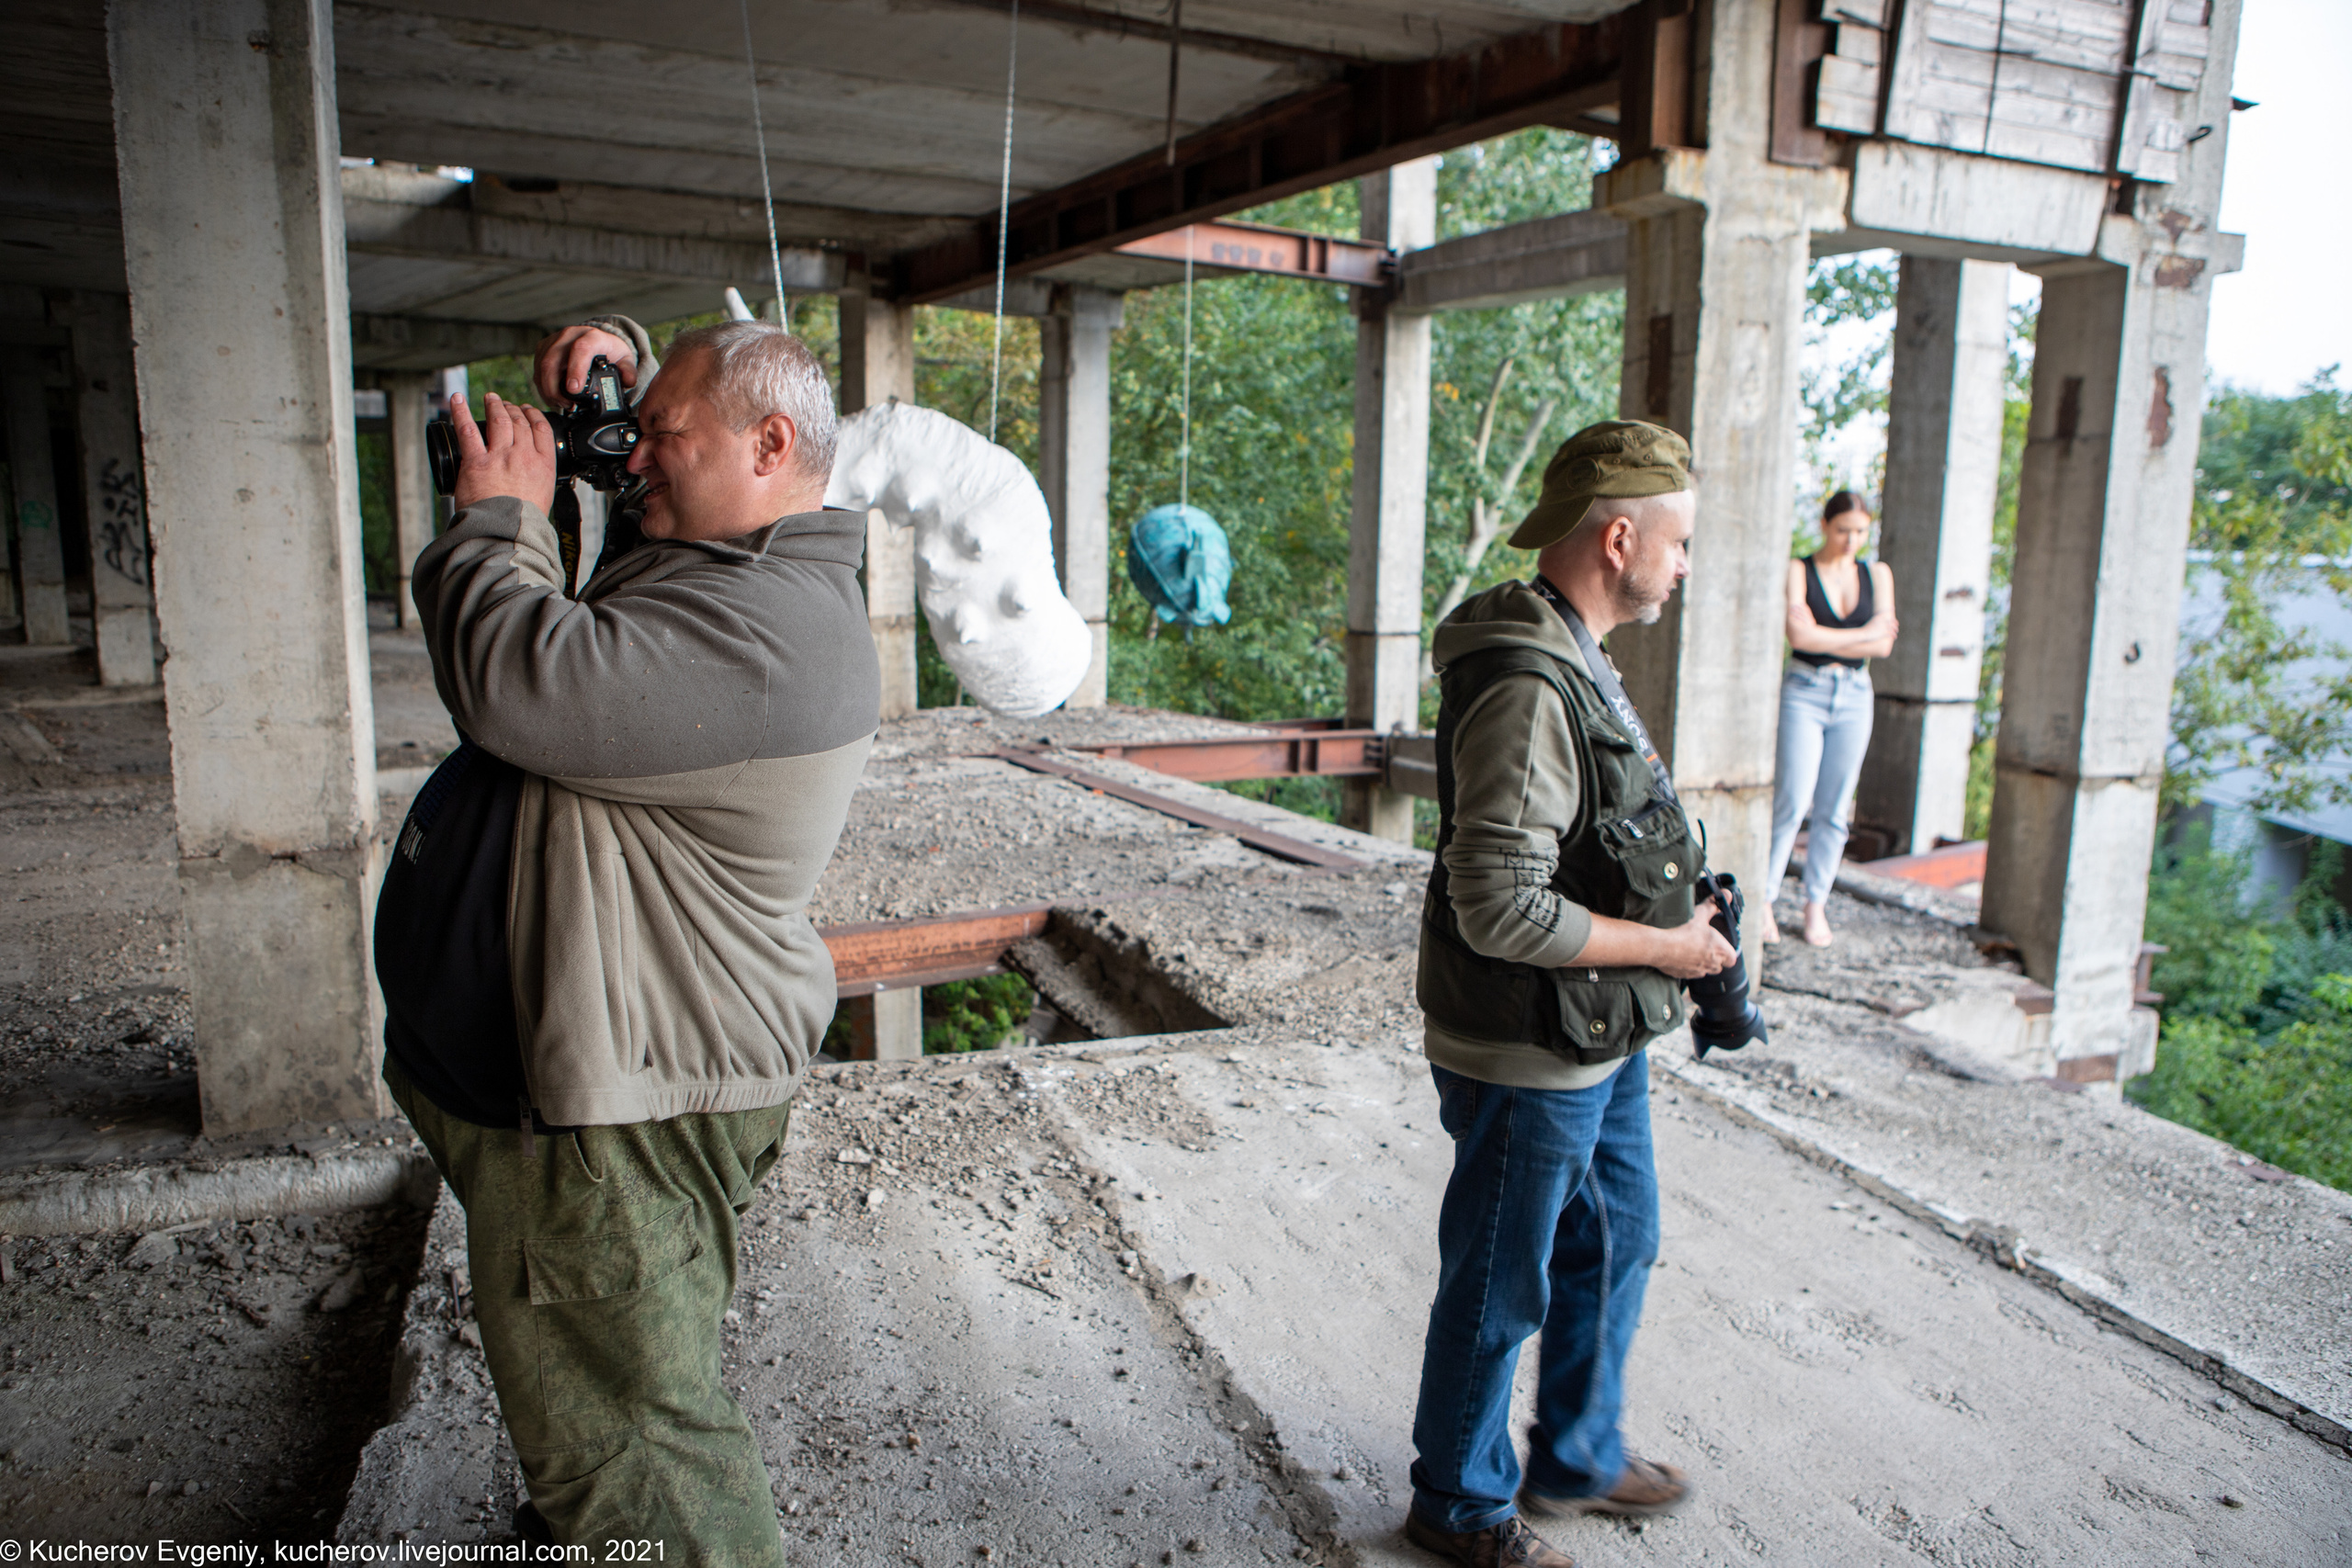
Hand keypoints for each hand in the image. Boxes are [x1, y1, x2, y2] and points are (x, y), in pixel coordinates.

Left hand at [449, 392, 556, 514]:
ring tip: (490, 398)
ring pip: (499, 420)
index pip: (541, 430)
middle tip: (507, 405)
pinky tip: (457, 399)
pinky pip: (467, 429)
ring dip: (494, 406)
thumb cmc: (523, 524)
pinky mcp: (476, 461)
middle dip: (513, 409)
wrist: (506, 533)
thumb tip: (534, 483)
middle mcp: (523, 456)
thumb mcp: (543, 500)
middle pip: (520, 423)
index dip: (533, 416)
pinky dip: (461, 411)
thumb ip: (538, 483)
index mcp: (543, 466)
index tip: (528, 411)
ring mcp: (499, 456)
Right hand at [533, 324, 637, 405]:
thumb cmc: (609, 351)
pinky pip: (537, 369)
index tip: (574, 390)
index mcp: (592, 336)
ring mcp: (554, 340)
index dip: (575, 369)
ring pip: (542, 366)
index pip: (580, 349)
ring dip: (548, 390)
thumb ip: (628, 371)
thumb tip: (628, 381)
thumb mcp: (624, 359)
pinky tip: (554, 397)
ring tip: (561, 404)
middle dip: (555, 388)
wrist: (596, 340)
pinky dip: (543, 387)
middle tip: (567, 405)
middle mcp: (569, 335)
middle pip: (553, 360)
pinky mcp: (543, 348)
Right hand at [1653, 905, 1736, 980]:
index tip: (1719, 945)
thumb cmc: (1684, 931)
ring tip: (1691, 951)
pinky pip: (1690, 973)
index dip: (1727, 952)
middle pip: (1718, 965)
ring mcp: (1698, 971)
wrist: (1663, 947)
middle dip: (1713, 958)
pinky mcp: (1685, 975)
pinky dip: (1687, 967)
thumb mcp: (1701, 914)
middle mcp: (1712, 963)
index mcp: (1721, 950)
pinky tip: (1679, 956)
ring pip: (1704, 970)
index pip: (1732, 958)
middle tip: (1704, 946)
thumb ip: (1714, 905)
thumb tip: (1727, 894)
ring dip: (1701, 963)